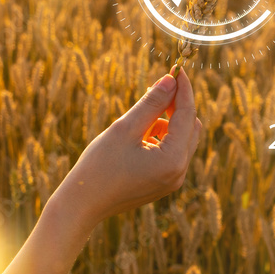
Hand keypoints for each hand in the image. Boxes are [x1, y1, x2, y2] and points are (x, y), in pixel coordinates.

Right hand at [51, 66, 201, 231]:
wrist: (82, 205)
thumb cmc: (99, 166)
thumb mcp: (125, 128)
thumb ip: (151, 102)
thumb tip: (170, 80)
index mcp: (172, 159)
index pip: (187, 114)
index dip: (183, 89)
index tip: (176, 68)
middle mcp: (179, 173)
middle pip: (191, 127)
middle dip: (178, 105)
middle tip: (158, 87)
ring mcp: (173, 181)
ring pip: (182, 140)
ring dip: (168, 121)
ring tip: (140, 116)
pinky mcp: (164, 184)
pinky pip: (172, 153)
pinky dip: (161, 138)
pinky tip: (139, 135)